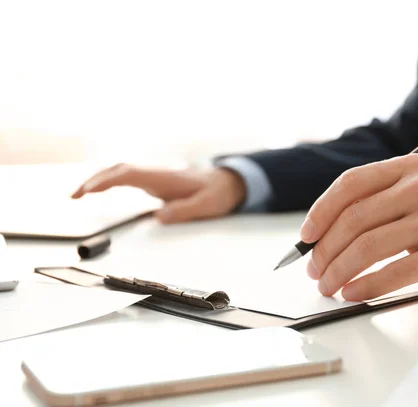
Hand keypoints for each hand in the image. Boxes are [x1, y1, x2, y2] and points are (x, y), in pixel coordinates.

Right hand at [71, 164, 246, 222]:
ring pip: (121, 172)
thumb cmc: (219, 192)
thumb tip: (159, 217)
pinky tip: (100, 190)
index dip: (107, 180)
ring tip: (78, 194)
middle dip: (94, 180)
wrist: (230, 181)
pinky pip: (127, 177)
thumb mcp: (207, 205)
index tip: (89, 190)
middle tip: (73, 196)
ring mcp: (155, 176)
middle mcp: (156, 174)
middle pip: (119, 170)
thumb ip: (184, 211)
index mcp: (165, 178)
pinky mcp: (156, 181)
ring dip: (99, 180)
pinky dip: (110, 182)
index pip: (129, 174)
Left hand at [300, 154, 417, 300]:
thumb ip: (380, 203)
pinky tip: (352, 293)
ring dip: (339, 271)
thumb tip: (326, 234)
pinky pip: (393, 272)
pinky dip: (366, 286)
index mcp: (409, 168)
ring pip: (368, 246)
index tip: (305, 236)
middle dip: (324, 250)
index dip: (320, 211)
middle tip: (314, 270)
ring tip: (328, 286)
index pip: (350, 184)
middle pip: (353, 218)